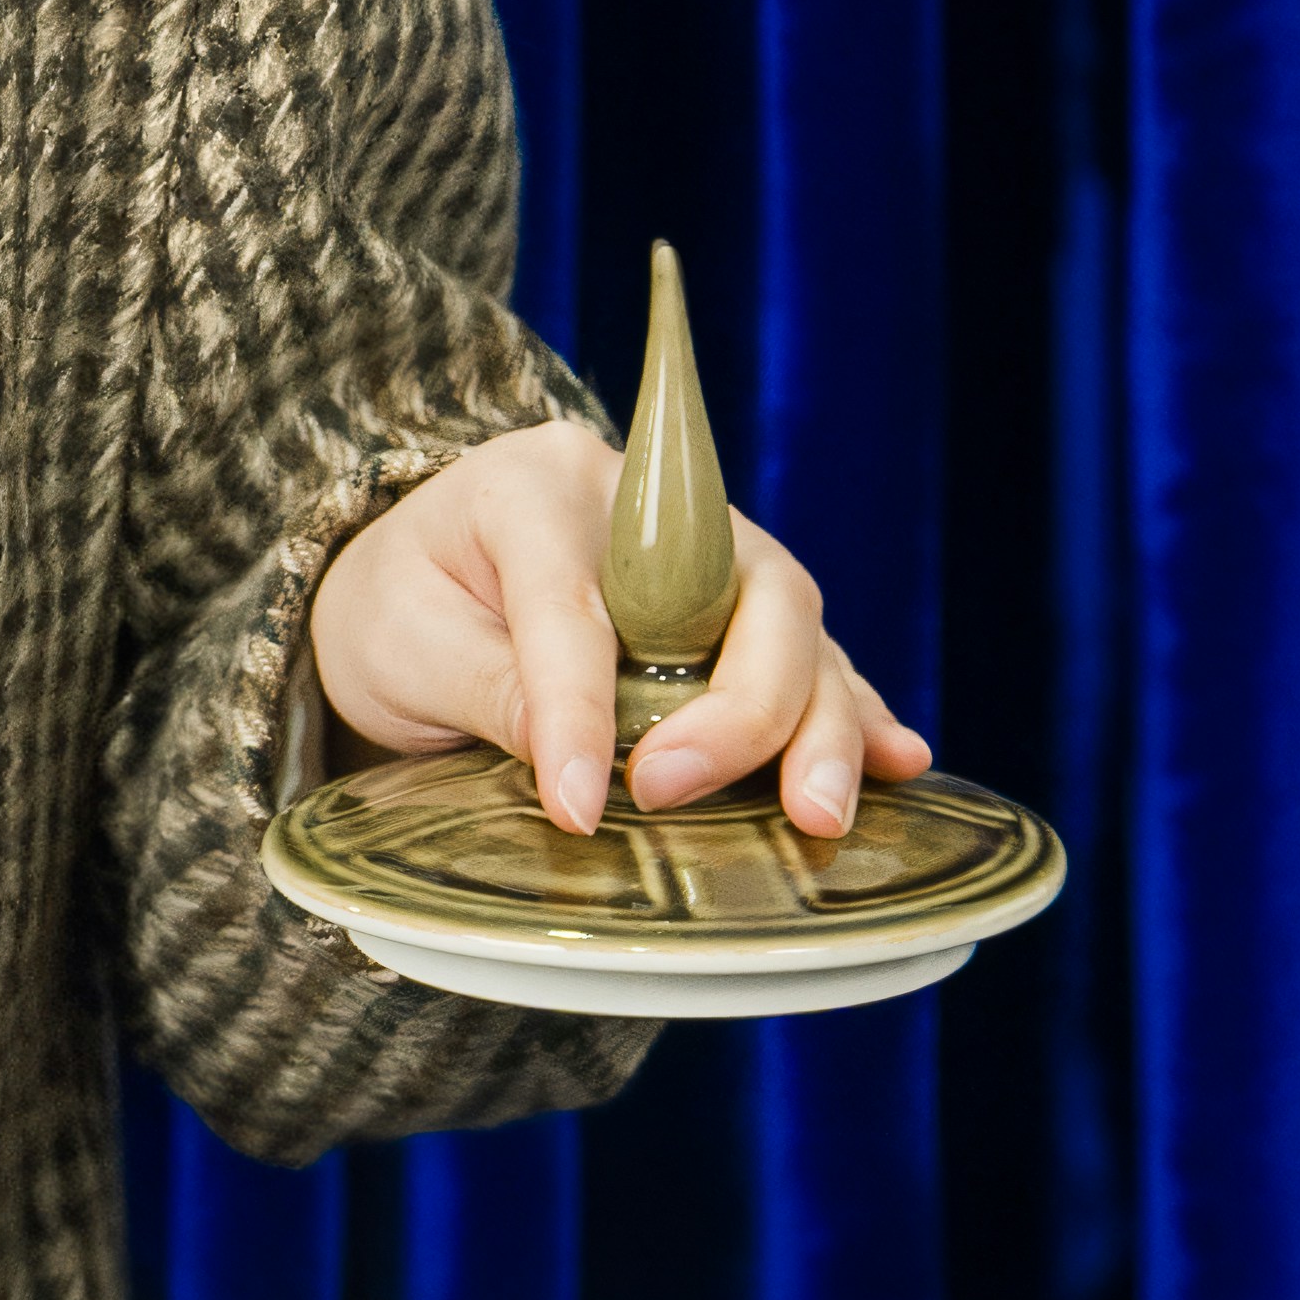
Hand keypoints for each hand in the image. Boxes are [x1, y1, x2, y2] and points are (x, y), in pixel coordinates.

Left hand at [303, 421, 926, 844]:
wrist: (408, 578)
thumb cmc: (399, 604)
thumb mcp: (402, 644)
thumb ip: (491, 691)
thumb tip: (579, 768)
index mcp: (539, 484)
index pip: (577, 604)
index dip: (582, 712)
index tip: (580, 807)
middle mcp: (648, 506)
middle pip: (741, 595)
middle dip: (735, 709)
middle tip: (677, 794)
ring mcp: (711, 552)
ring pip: (797, 628)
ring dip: (820, 726)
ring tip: (821, 816)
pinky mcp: (738, 609)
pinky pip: (813, 658)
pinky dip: (855, 713)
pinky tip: (901, 763)